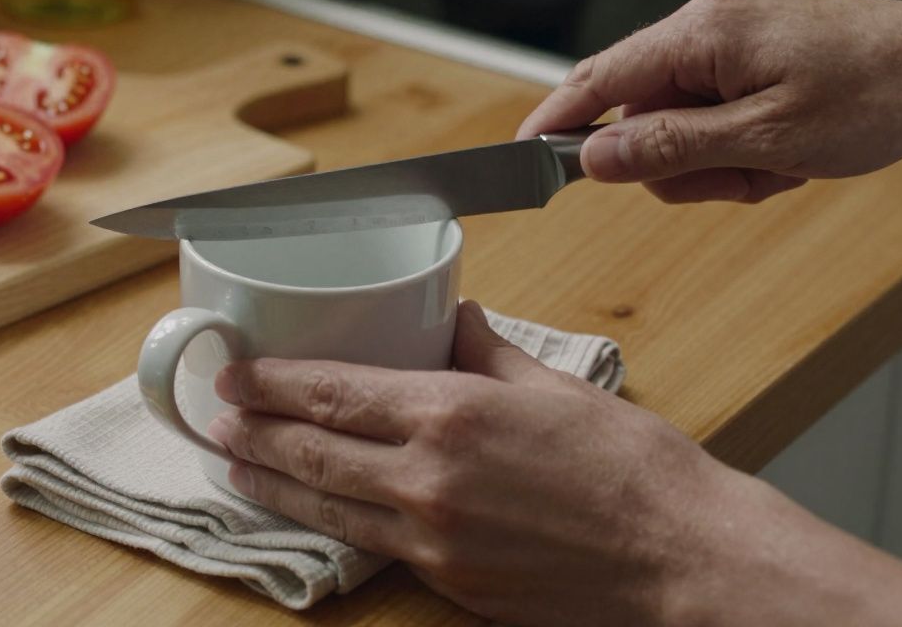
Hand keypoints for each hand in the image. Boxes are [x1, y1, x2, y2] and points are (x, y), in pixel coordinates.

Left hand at [207, 301, 901, 624]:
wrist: (686, 564)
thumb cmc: (636, 472)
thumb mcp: (558, 387)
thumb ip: (489, 351)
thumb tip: (456, 320)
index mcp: (453, 413)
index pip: (334, 393)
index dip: (274, 383)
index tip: (234, 374)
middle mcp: (428, 478)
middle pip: (314, 453)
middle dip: (255, 432)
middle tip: (215, 417)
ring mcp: (433, 539)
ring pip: (328, 507)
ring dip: (273, 485)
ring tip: (234, 466)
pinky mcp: (449, 583)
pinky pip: (370, 547)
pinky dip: (328, 525)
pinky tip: (312, 513)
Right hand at [518, 0, 901, 202]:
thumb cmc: (877, 91)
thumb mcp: (765, 139)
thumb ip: (669, 149)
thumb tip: (595, 158)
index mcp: (703, 30)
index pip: (599, 77)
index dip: (556, 120)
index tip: (519, 154)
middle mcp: (708, 20)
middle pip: (640, 111)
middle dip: (681, 161)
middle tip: (739, 179)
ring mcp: (730, 33)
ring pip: (676, 122)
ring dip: (717, 161)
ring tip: (774, 165)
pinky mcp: (749, 48)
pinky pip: (710, 111)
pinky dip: (737, 145)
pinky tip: (781, 153)